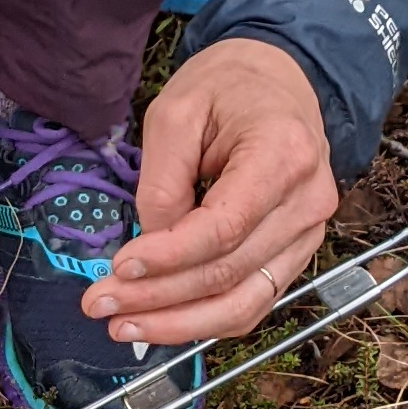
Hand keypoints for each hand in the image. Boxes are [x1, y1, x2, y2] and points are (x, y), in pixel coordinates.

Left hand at [85, 37, 337, 353]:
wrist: (275, 82)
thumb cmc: (225, 88)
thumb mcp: (175, 113)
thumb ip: (161, 183)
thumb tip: (149, 250)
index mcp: (283, 154)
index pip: (224, 228)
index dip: (168, 257)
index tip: (119, 267)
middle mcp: (308, 201)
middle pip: (229, 272)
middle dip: (159, 298)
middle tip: (99, 304)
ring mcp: (308, 233)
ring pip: (245, 302)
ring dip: (179, 324)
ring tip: (123, 326)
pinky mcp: (296, 252)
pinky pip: (253, 302)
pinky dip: (206, 322)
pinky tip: (162, 324)